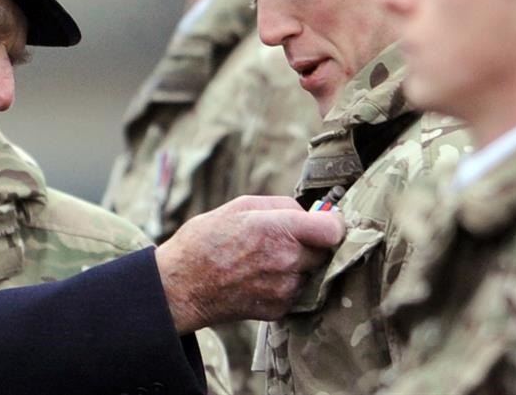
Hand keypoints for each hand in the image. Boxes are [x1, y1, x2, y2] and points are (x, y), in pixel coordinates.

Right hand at [155, 195, 344, 333]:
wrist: (181, 285)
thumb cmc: (206, 240)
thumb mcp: (241, 206)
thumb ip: (283, 206)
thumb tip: (309, 213)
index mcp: (279, 229)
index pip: (334, 229)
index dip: (332, 222)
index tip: (324, 221)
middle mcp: (287, 261)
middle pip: (327, 251)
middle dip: (314, 243)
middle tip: (290, 239)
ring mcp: (285, 288)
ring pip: (314, 273)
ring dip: (302, 265)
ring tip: (271, 259)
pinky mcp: (279, 309)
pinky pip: (299, 292)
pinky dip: (289, 284)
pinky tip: (263, 276)